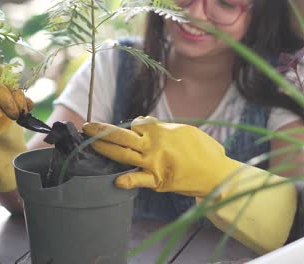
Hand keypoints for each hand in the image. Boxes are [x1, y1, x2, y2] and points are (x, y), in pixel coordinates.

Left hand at [84, 116, 297, 253]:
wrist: (216, 173)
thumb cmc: (203, 150)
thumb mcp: (185, 131)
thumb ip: (163, 127)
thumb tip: (146, 122)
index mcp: (161, 130)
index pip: (137, 123)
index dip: (131, 126)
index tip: (130, 130)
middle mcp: (154, 144)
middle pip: (121, 135)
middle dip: (102, 130)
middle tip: (86, 127)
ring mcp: (153, 162)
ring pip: (123, 154)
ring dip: (104, 148)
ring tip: (89, 144)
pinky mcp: (157, 180)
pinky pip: (139, 179)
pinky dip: (127, 180)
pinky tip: (116, 181)